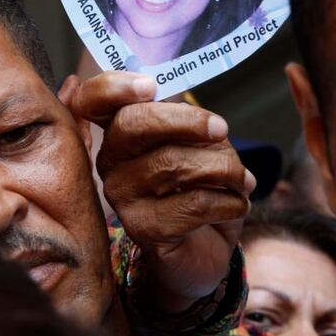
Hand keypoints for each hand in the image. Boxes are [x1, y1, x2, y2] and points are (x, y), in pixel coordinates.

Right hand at [64, 72, 254, 313]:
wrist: (206, 248)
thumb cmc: (201, 189)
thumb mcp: (203, 148)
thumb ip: (197, 127)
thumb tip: (209, 125)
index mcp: (121, 133)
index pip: (92, 101)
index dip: (113, 87)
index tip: (151, 87)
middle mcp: (111, 163)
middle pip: (133, 124)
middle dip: (186, 121)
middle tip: (222, 129)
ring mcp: (123, 198)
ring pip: (172, 164)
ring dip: (223, 168)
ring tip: (243, 179)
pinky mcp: (144, 230)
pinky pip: (193, 204)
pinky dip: (229, 201)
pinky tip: (238, 205)